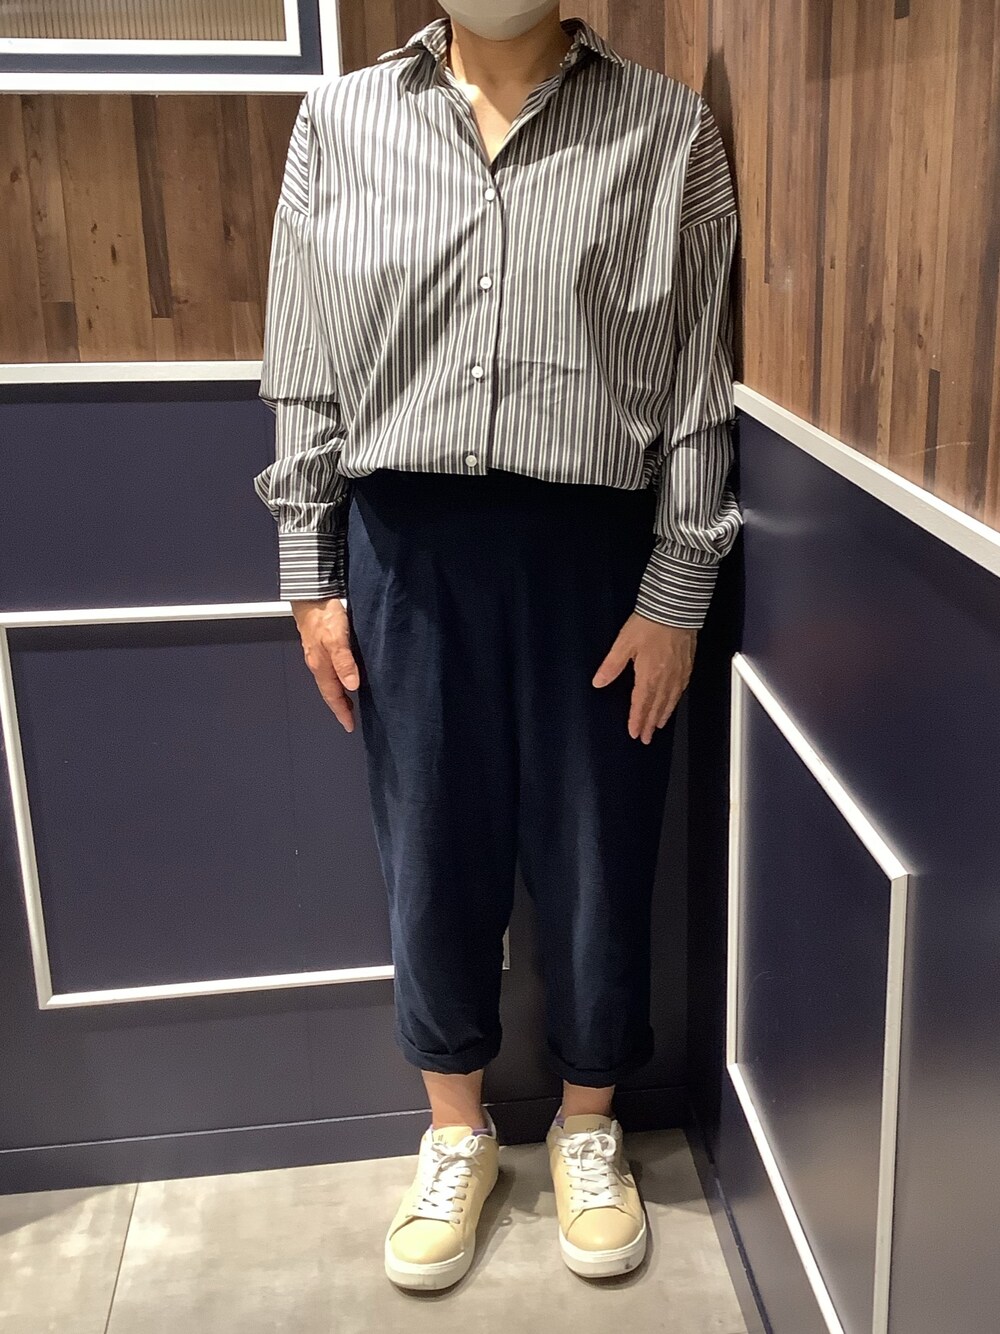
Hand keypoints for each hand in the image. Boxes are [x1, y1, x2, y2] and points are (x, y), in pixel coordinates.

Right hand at [290, 597, 359, 732]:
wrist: (311, 595)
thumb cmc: (324, 615)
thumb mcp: (337, 638)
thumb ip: (345, 662)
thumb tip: (351, 686)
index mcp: (321, 666)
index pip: (332, 696)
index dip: (341, 712)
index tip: (349, 725)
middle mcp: (318, 663)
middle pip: (329, 691)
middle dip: (339, 706)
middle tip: (350, 718)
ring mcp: (317, 654)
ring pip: (329, 680)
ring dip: (338, 694)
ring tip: (349, 702)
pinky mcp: (320, 645)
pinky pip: (329, 669)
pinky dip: (337, 678)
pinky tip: (344, 676)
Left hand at [592, 612, 696, 742]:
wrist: (675, 610)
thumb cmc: (649, 625)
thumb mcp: (624, 644)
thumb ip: (611, 665)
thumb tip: (598, 682)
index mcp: (648, 676)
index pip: (641, 704)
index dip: (637, 720)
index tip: (634, 733)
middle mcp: (665, 679)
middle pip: (656, 707)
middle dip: (649, 724)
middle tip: (646, 738)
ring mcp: (678, 674)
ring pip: (670, 701)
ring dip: (662, 715)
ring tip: (658, 726)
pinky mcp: (687, 666)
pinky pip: (680, 690)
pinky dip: (675, 701)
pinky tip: (673, 703)